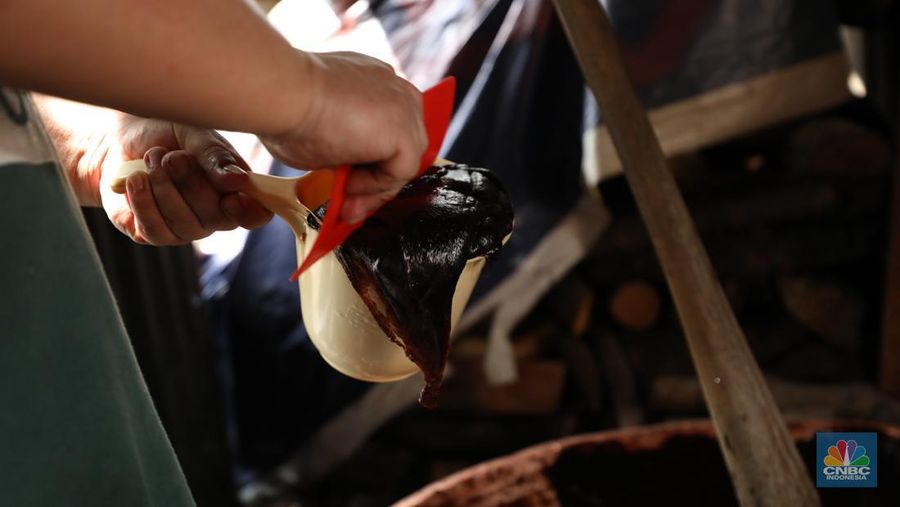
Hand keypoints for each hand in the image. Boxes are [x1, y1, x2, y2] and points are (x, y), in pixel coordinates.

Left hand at [99, 119, 271, 244]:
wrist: (120, 138)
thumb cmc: (167, 134)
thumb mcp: (195, 135)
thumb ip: (217, 157)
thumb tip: (239, 182)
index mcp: (236, 191)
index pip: (256, 215)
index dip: (249, 212)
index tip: (234, 197)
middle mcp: (216, 216)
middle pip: (217, 217)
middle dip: (192, 183)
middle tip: (173, 157)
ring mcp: (186, 229)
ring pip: (185, 225)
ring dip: (165, 187)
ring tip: (152, 159)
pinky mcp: (154, 234)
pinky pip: (155, 231)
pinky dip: (143, 202)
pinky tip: (136, 180)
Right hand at [261, 51, 426, 222]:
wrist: (281, 93)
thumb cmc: (285, 107)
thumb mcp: (319, 126)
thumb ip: (340, 142)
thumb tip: (341, 168)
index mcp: (372, 79)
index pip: (387, 128)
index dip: (370, 162)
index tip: (347, 184)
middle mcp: (393, 88)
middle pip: (400, 146)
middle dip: (375, 181)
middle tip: (348, 204)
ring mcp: (404, 107)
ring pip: (403, 162)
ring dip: (374, 188)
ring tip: (345, 200)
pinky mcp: (404, 130)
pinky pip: (401, 171)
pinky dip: (376, 185)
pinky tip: (349, 183)